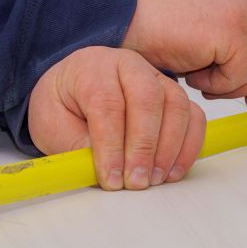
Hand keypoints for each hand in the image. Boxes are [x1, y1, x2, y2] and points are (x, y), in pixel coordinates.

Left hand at [28, 47, 205, 190]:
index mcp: (93, 68)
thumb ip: (75, 146)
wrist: (73, 88)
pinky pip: (193, 115)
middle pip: (147, 99)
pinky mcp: (175, 94)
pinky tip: (173, 171)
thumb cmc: (63, 104)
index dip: (111, 145)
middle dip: (144, 146)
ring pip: (176, 105)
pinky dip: (189, 145)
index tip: (111, 179)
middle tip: (136, 181)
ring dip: (169, 148)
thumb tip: (106, 170)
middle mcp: (129, 65)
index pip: (107, 104)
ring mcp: (157, 77)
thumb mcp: (53, 124)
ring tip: (155, 179)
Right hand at [121, 0, 246, 107]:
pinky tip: (197, 78)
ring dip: (239, 85)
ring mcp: (242, 2)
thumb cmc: (161, 32)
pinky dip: (222, 86)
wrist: (123, 24)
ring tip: (209, 84)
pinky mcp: (232, 25)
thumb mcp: (211, 25)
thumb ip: (245, 35)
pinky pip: (245, 72)